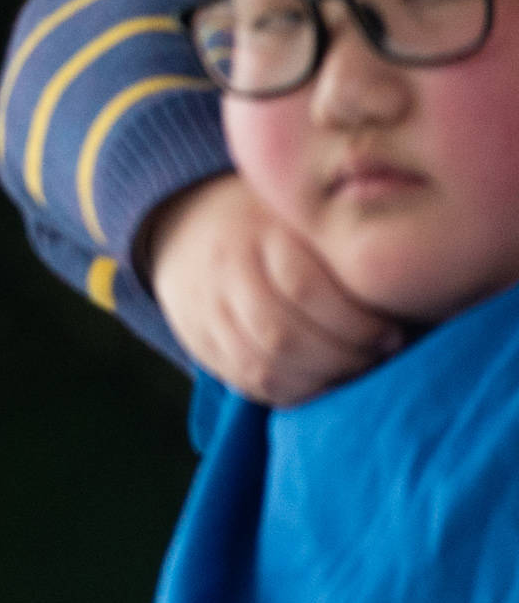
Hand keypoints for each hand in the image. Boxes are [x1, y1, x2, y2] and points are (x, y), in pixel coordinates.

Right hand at [140, 174, 401, 403]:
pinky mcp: (200, 343)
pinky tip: (321, 382)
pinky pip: (248, 382)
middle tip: (378, 359)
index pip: (305, 290)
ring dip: (319, 381)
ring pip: (264, 366)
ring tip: (353, 372)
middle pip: (283, 336)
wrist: (188, 228)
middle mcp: (225, 273)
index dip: (356, 324)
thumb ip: (346, 236)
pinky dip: (291, 392)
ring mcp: (207, 311)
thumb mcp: (306, 211)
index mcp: (259, 232)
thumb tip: (414, 285)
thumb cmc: (277, 222)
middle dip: (343, 359)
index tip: (393, 335)